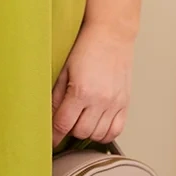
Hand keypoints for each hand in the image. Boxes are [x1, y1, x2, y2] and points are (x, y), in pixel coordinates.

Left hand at [51, 22, 134, 148]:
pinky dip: (105, 132)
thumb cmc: (87, 47)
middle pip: (81, 132)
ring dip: (87, 132)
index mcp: (81, 91)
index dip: (54, 136)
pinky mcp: (125, 103)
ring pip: (98, 134)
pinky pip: (116, 130)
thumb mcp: (64, 69)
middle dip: (70, 130)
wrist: (111, 34)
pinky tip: (97, 124)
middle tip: (66, 122)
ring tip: (81, 121)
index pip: (63, 124)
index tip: (50, 141)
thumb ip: (57, 95)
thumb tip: (50, 116)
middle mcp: (100, 100)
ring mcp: (115, 103)